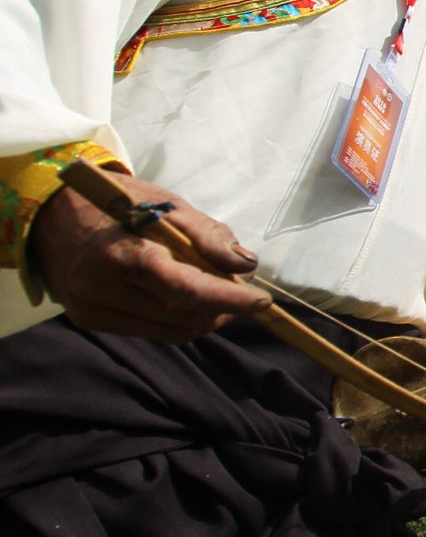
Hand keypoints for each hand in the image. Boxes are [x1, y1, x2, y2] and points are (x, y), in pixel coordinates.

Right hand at [27, 173, 266, 341]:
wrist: (52, 213)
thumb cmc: (118, 204)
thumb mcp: (167, 206)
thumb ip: (208, 236)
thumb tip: (246, 266)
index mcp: (124, 253)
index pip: (186, 290)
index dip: (229, 300)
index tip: (262, 301)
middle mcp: (103, 288)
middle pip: (183, 315)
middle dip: (221, 307)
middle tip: (239, 290)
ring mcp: (93, 308)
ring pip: (171, 330)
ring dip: (203, 317)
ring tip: (213, 294)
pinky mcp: (89, 320)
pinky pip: (150, 331)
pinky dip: (177, 320)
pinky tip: (182, 300)